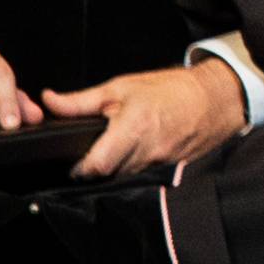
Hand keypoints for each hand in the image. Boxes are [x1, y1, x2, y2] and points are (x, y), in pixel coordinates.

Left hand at [42, 61, 244, 180]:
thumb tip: (49, 101)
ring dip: (114, 167)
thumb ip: (81, 101)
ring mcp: (159, 163)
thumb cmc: (169, 89)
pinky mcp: (168, 170)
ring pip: (124, 176)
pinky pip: (140, 174)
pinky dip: (132, 165)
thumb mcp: (120, 87)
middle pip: (108, 174)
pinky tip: (134, 150)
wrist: (213, 99)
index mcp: (132, 128)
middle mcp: (147, 151)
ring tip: (113, 147)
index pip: (98, 165)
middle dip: (95, 168)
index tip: (72, 164)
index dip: (80, 169)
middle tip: (89, 152)